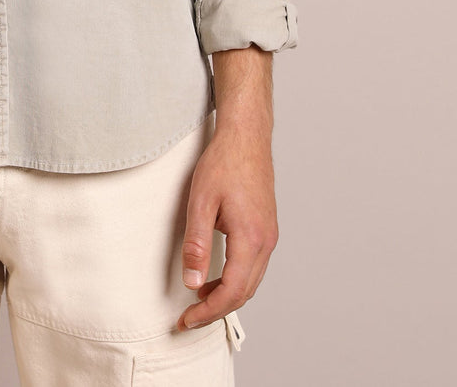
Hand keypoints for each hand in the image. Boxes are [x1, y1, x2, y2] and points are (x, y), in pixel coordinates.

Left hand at [177, 120, 277, 330]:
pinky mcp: (267, 229)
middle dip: (217, 310)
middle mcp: (266, 241)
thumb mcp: (201, 202)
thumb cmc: (223, 163)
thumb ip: (196, 245)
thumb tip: (192, 282)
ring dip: (227, 296)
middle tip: (189, 318)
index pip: (232, 291)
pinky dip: (236, 279)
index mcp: (251, 238)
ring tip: (199, 299)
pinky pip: (254, 266)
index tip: (187, 320)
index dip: (209, 312)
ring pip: (251, 281)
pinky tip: (216, 276)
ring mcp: (269, 236)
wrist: (246, 137)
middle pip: (245, 293)